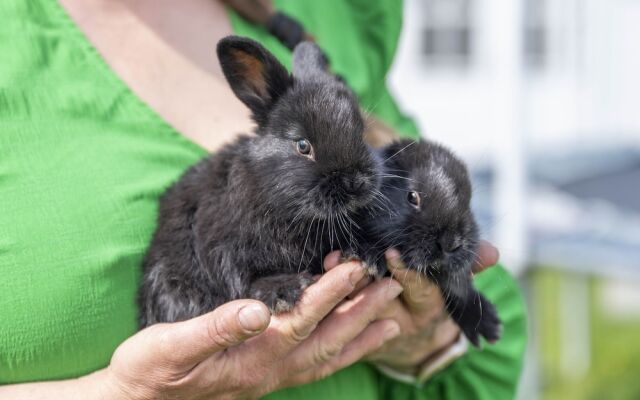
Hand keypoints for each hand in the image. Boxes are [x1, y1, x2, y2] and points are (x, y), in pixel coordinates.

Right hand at [102, 261, 401, 399]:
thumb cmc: (150, 372)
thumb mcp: (172, 345)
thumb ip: (216, 327)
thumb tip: (257, 310)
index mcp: (253, 355)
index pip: (303, 317)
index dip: (331, 290)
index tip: (357, 265)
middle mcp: (270, 368)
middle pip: (328, 337)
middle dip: (362, 311)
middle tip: (393, 285)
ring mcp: (271, 376)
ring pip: (327, 355)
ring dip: (360, 335)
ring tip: (392, 319)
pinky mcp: (265, 375)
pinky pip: (314, 364)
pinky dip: (339, 352)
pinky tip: (349, 343)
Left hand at [323, 240, 498, 373]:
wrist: (409, 342)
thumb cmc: (429, 297)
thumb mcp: (450, 285)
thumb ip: (467, 265)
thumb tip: (494, 253)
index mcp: (429, 308)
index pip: (420, 290)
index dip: (406, 272)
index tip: (392, 252)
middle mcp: (401, 321)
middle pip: (382, 298)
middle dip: (365, 276)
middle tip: (348, 255)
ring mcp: (374, 329)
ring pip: (355, 307)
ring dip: (341, 285)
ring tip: (330, 262)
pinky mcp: (350, 333)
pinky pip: (335, 315)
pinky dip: (326, 296)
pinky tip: (314, 277)